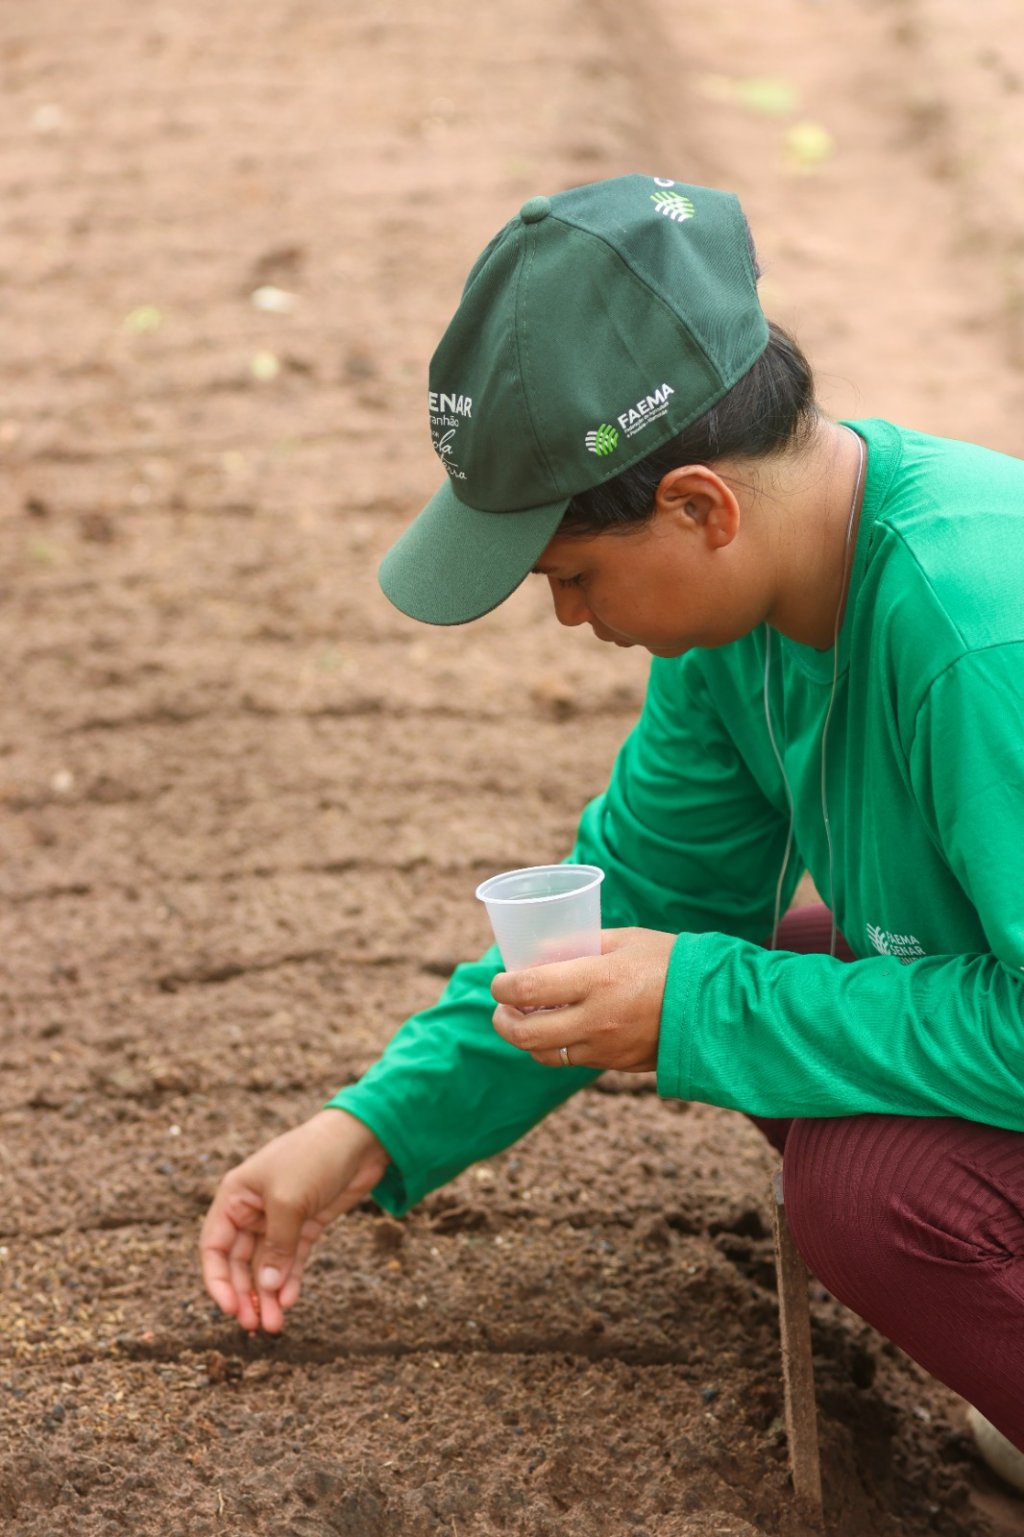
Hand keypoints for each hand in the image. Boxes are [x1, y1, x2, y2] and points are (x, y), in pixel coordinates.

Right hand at [199, 1108, 389, 1333]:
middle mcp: (252, 1209)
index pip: (214, 1247)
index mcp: (236, 1196)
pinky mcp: (306, 1223)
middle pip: (240, 1262)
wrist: (360, 1138)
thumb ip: (277, 1246)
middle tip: (256, 1326)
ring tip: (275, 1324)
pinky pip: (291, 1258)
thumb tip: (268, 1288)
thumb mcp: (289, 1201)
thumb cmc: (314, 1157)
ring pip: (267, 1265)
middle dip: (247, 1294)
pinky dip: (290, 1279)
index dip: (218, 1280)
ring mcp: (280, 1218)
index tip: (228, 1309)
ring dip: (269, 1294)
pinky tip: (291, 1300)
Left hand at [490, 927, 675, 1072]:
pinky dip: (557, 1047)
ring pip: (545, 1054)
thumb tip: (541, 952)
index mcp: (598, 980)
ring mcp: (605, 1048)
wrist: (716, 1006)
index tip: (500, 981)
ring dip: (526, 1039)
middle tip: (502, 1008)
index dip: (503, 987)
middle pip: (526, 1034)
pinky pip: (573, 1061)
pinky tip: (559, 1029)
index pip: (529, 989)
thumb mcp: (625, 940)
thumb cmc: (671, 962)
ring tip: (526, 1019)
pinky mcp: (616, 1065)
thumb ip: (581, 945)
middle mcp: (596, 1019)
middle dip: (502, 1021)